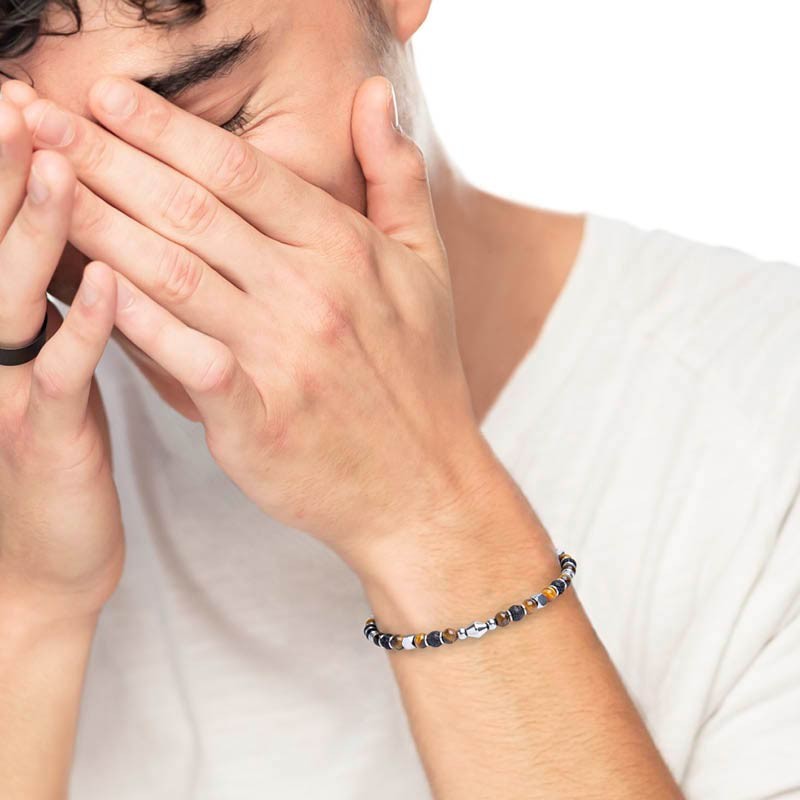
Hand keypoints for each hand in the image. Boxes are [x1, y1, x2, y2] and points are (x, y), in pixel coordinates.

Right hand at [0, 87, 123, 624]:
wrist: (43, 560)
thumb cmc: (60, 449)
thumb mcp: (54, 368)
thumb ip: (61, 304)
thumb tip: (93, 240)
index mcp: (4, 326)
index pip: (4, 232)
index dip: (10, 167)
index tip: (30, 101)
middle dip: (7, 172)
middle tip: (23, 101)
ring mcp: (10, 391)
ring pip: (17, 296)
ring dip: (36, 229)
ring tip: (61, 164)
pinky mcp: (45, 437)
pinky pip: (65, 374)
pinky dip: (86, 325)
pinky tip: (112, 281)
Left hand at [22, 76, 501, 573]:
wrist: (422, 483)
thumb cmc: (419, 375)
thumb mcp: (428, 266)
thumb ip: (396, 176)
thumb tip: (374, 93)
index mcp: (347, 249)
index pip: (240, 170)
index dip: (164, 128)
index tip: (106, 97)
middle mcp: (313, 294)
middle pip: (192, 210)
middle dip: (105, 158)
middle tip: (40, 119)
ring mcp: (286, 359)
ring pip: (174, 274)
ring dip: (98, 225)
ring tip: (40, 187)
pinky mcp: (260, 421)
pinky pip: (186, 360)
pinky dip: (135, 323)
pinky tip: (90, 289)